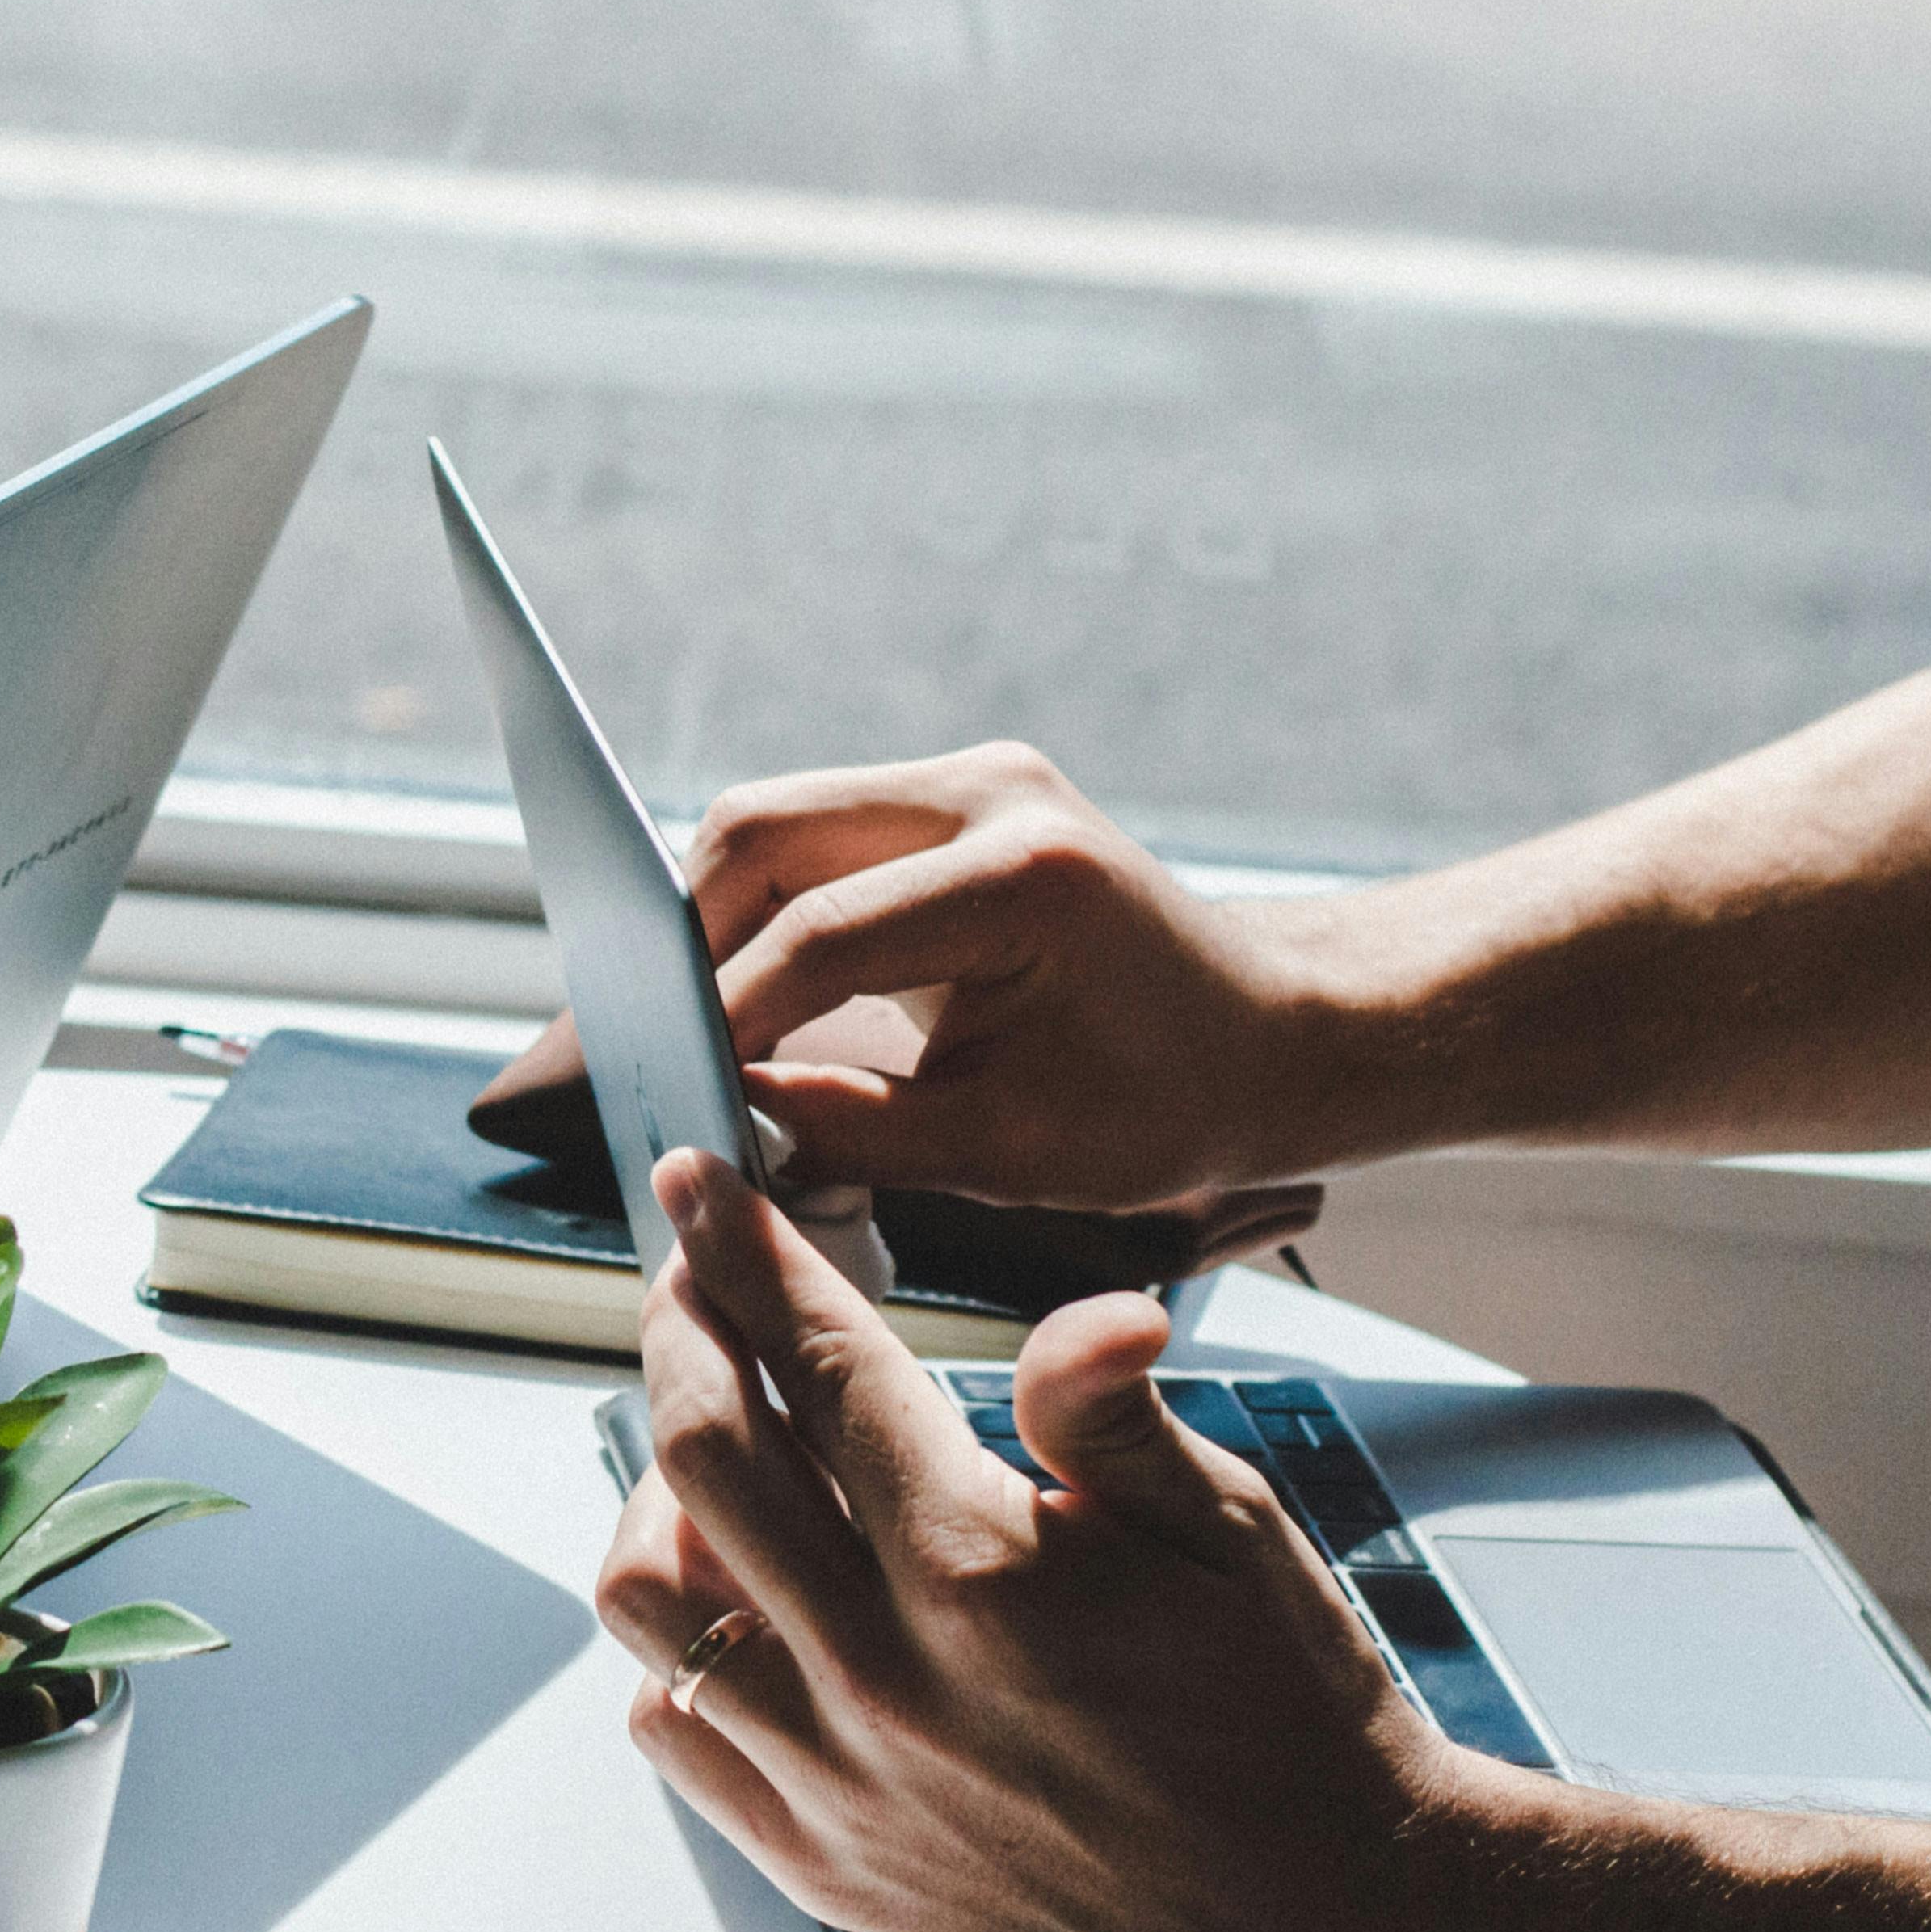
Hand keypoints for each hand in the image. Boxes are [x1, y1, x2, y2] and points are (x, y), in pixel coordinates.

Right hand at [479, 744, 1354, 1210]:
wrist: (1276, 1035)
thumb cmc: (1173, 1102)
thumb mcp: (1011, 1150)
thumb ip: (852, 1131)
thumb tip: (721, 1122)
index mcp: (1022, 876)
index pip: (817, 935)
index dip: (723, 1020)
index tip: (671, 1093)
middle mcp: (992, 794)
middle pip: (764, 831)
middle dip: (688, 940)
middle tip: (653, 1046)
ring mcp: (972, 781)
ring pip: (773, 822)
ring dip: (719, 918)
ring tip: (695, 1025)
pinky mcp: (956, 798)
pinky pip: (816, 835)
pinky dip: (766, 910)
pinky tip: (751, 992)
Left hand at [595, 1148, 1502, 1931]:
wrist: (1321, 1921)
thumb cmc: (1287, 1712)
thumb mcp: (1232, 1531)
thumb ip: (1115, 1414)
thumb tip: (1086, 1310)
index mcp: (981, 1572)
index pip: (818, 1366)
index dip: (746, 1254)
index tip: (702, 1187)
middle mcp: (885, 1678)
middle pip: (700, 1458)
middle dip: (680, 1337)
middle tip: (691, 1288)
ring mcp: (842, 1781)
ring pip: (651, 1600)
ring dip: (660, 1500)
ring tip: (717, 1457)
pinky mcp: (826, 1866)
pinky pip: (675, 1731)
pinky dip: (677, 1651)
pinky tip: (740, 1608)